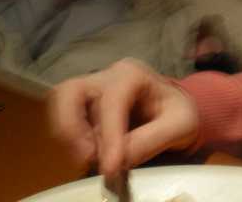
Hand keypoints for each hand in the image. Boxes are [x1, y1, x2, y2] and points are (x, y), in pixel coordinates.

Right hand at [48, 59, 199, 179]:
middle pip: (73, 89)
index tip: (111, 167)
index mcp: (134, 74)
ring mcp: (92, 89)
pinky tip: (89, 154)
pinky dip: (69, 137)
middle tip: (87, 157)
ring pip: (61, 100)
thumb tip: (121, 159)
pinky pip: (64, 115)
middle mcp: (108, 76)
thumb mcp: (180, 125)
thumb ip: (152, 139)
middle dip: (72, 125)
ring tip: (87, 157)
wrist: (173, 111)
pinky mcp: (83, 106)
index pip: (113, 100)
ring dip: (67, 132)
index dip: (109, 134)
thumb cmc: (177, 113)